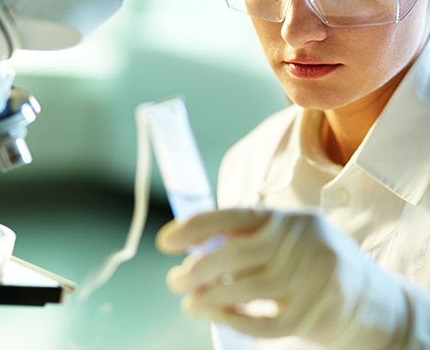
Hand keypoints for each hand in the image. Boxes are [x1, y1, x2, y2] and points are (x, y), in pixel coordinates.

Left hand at [156, 208, 408, 349]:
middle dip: (196, 269)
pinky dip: (234, 321)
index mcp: (287, 218)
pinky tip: (217, 316)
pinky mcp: (316, 314)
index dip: (195, 227)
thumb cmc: (312, 261)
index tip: (166, 241)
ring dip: (208, 297)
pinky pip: (264, 323)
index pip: (232, 216)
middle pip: (235, 254)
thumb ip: (247, 237)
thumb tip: (195, 244)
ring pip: (245, 290)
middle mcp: (301, 242)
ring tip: (189, 302)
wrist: (372, 297)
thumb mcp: (286, 237)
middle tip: (175, 280)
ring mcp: (311, 279)